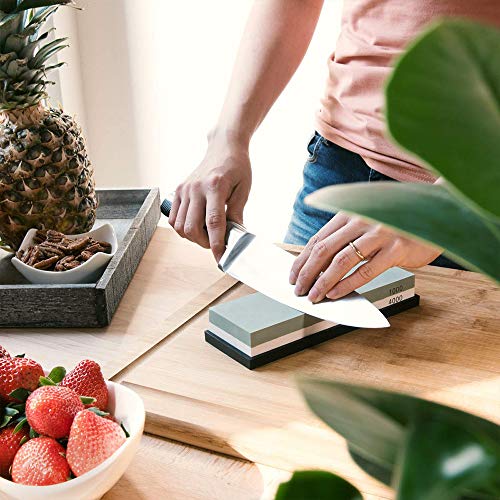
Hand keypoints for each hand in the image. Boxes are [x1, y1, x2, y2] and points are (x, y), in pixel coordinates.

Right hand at [169, 135, 251, 260]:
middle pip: (192, 228)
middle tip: (215, 243)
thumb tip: (235, 237)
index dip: (217, 244)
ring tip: (206, 233)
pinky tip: (195, 226)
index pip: (213, 223)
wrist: (223, 147)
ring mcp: (184, 189)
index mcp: (215, 186)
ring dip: (193, 237)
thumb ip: (237, 213)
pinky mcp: (178, 190)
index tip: (221, 258)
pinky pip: (173, 218)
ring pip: (180, 226)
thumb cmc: (236, 167)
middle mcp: (196, 188)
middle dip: (204, 243)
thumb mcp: (243, 189)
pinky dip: (182, 228)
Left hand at [289, 213, 440, 302]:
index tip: (292, 275)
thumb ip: (345, 235)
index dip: (301, 259)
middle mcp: (361, 220)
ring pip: (340, 261)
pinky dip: (346, 285)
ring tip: (313, 296)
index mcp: (349, 213)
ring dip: (322, 282)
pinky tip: (336, 294)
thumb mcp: (366, 221)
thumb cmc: (396, 223)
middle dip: (306, 273)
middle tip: (298, 289)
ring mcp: (378, 234)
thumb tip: (318, 261)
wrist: (435, 215)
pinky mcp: (395, 250)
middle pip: (323, 250)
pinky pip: (364, 271)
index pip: (317, 239)